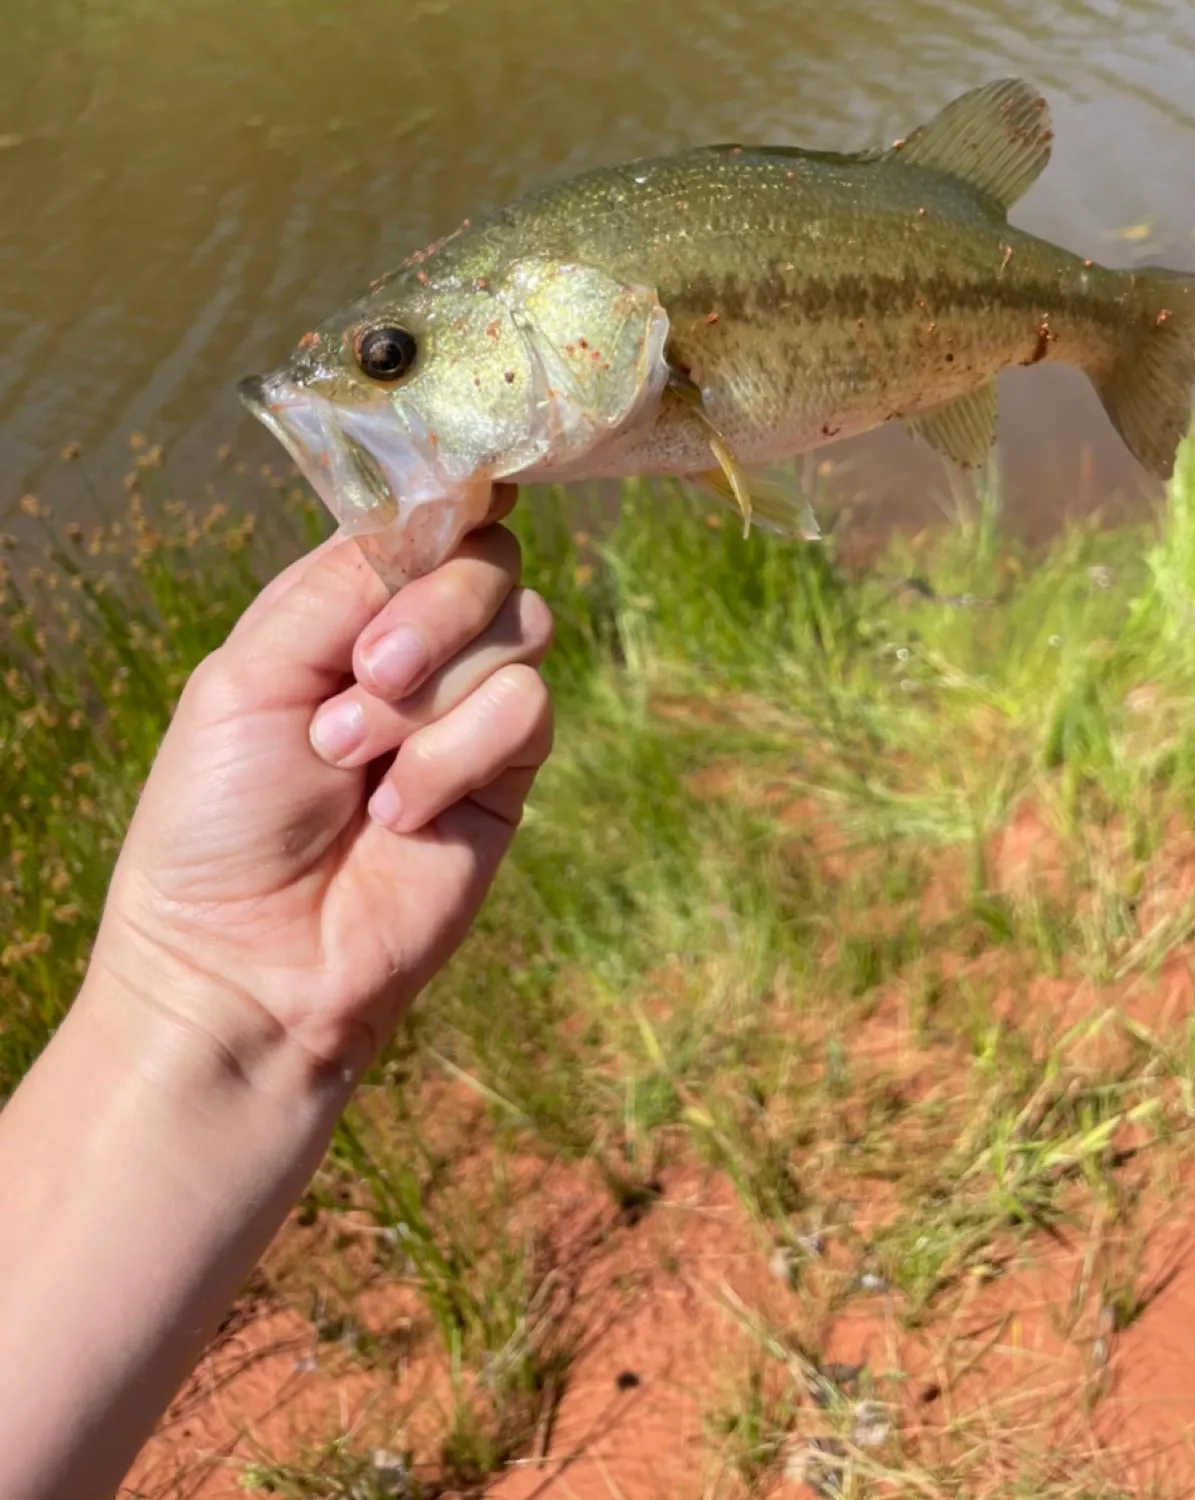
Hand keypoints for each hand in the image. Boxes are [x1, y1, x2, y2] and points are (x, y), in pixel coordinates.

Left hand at [89, 484, 552, 1080]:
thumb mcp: (249, 674)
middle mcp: (412, 650)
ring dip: (429, 698)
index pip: (421, 522)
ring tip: (356, 765)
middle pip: (487, 561)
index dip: (446, 503)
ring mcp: (463, 711)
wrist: (253, 961)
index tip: (465, 496)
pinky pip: (526, 710)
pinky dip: (458, 755)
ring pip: (519, 631)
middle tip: (363, 675)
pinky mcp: (506, 775)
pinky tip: (402, 812)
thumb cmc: (218, 819)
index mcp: (338, 610)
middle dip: (431, 610)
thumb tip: (445, 504)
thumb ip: (343, 585)